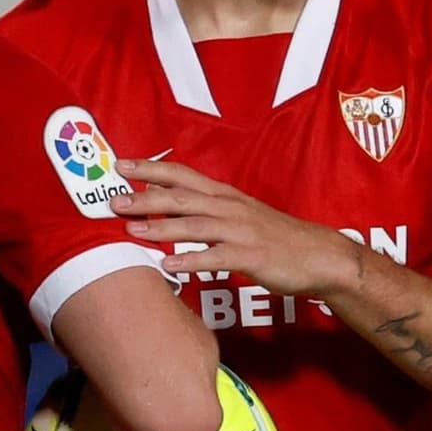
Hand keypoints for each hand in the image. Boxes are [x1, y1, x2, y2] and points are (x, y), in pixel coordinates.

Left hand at [113, 160, 357, 297]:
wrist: (318, 256)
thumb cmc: (275, 238)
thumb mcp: (239, 216)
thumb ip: (207, 211)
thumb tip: (170, 209)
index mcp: (224, 195)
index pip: (181, 175)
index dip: (151, 169)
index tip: (120, 165)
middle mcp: (229, 207)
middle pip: (181, 197)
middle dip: (146, 197)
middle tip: (114, 200)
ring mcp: (240, 231)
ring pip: (195, 225)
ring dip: (162, 227)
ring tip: (133, 231)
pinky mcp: (251, 256)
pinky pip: (216, 257)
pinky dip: (190, 260)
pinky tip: (168, 265)